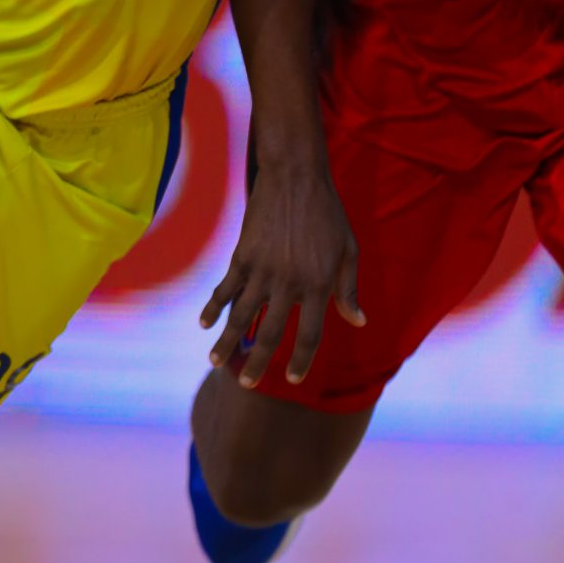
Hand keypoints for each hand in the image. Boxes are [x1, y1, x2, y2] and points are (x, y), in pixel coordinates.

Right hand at [201, 162, 363, 388]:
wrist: (296, 177)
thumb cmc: (328, 214)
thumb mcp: (348, 251)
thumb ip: (349, 289)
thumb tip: (357, 322)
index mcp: (318, 284)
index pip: (310, 333)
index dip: (301, 359)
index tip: (292, 378)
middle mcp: (289, 282)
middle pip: (271, 333)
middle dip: (259, 363)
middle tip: (248, 385)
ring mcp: (262, 269)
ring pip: (241, 315)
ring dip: (228, 342)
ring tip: (216, 363)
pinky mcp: (242, 255)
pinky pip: (225, 288)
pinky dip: (214, 308)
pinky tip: (205, 325)